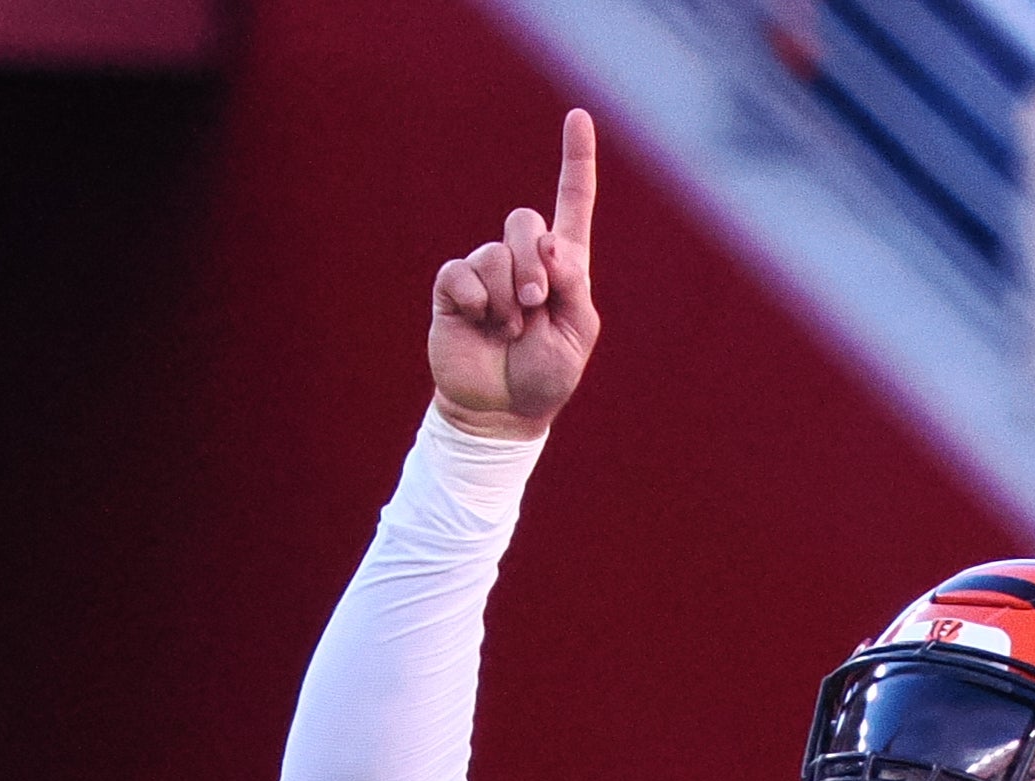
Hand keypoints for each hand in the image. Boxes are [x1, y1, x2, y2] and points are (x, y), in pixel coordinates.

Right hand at [429, 109, 600, 440]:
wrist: (502, 410)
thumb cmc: (545, 376)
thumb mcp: (576, 335)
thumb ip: (572, 287)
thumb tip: (550, 245)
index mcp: (563, 268)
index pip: (572, 204)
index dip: (576, 161)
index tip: (578, 116)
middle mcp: (524, 261)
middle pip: (525, 220)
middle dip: (534, 265)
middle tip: (535, 307)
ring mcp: (487, 271)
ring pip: (495, 252)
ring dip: (507, 297)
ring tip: (508, 331)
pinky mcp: (455, 288)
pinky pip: (463, 273)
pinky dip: (478, 301)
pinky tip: (481, 324)